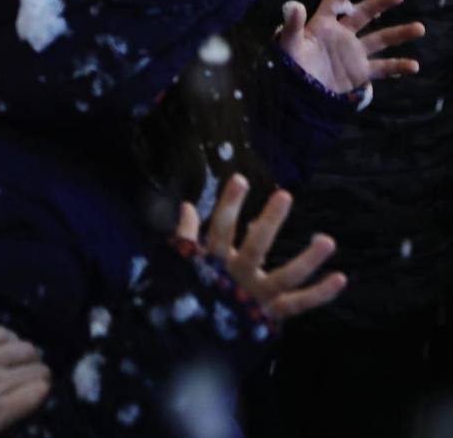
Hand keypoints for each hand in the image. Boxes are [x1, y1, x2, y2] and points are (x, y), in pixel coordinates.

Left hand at [0, 328, 49, 437]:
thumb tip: (6, 414)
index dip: (41, 393)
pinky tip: (3, 346)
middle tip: (27, 382)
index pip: (41, 391)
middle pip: (38, 369)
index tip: (33, 397)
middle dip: (38, 375)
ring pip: (24, 347)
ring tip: (18, 364)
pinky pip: (2, 332)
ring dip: (26, 356)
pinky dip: (9, 338)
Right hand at [177, 175, 345, 320]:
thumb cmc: (191, 295)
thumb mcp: (183, 265)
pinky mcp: (271, 314)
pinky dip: (320, 294)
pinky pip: (298, 304)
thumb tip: (186, 205)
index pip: (220, 228)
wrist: (193, 343)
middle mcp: (237, 277)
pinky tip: (340, 277)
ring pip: (286, 277)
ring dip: (308, 260)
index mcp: (214, 262)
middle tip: (284, 196)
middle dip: (270, 221)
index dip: (229, 204)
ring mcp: (257, 296)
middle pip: (255, 246)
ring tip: (327, 240)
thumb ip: (186, 236)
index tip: (241, 180)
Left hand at [278, 0, 422, 94]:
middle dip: (380, 3)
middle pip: (364, 14)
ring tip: (419, 28)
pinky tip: (414, 66)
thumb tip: (293, 5)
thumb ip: (292, 25)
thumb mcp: (289, 44)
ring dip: (400, 33)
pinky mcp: (360, 71)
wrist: (298, 95)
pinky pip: (383, 67)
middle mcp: (341, 34)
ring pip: (380, 39)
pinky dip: (399, 66)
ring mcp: (353, 52)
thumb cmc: (290, 66)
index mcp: (323, 24)